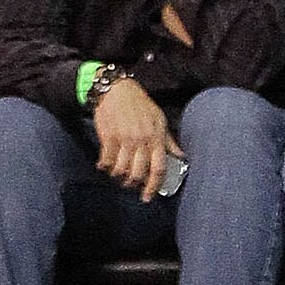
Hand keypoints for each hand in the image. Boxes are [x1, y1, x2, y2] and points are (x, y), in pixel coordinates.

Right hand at [93, 74, 173, 198]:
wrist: (115, 88)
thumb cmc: (139, 102)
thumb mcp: (159, 118)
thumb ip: (168, 140)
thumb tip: (180, 156)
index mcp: (155, 138)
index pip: (158, 168)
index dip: (154, 186)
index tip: (148, 196)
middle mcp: (140, 140)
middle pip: (138, 173)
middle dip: (134, 184)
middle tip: (131, 186)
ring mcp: (123, 139)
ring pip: (122, 169)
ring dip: (119, 177)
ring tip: (118, 176)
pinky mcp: (108, 136)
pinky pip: (106, 159)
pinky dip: (104, 166)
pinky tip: (104, 166)